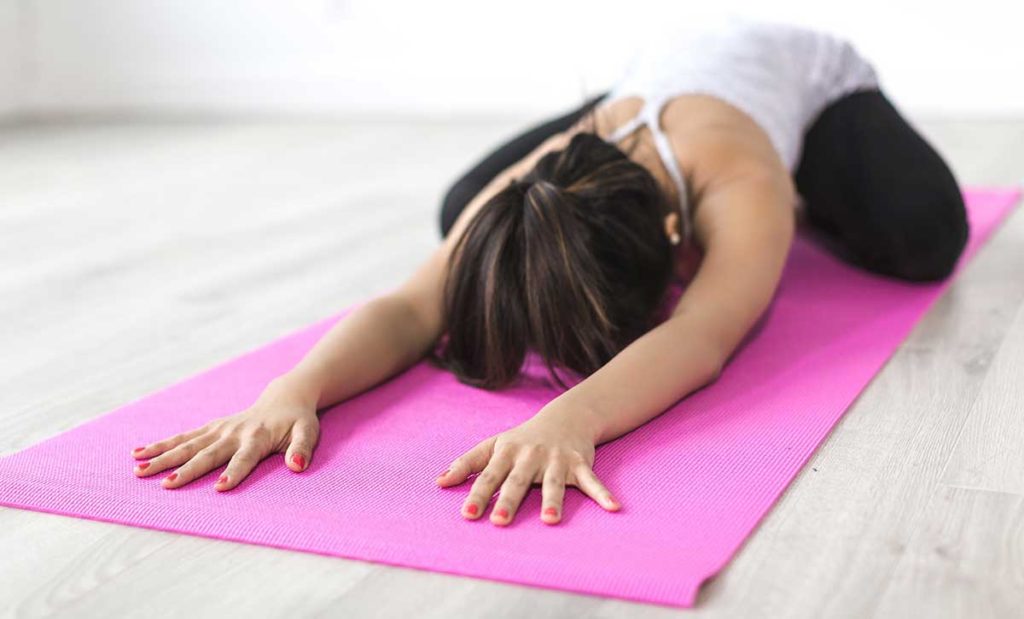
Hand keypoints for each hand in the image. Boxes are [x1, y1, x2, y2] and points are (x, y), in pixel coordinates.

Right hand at [129, 377, 320, 489]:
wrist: (284, 398)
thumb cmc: (298, 421)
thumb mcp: (308, 433)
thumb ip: (302, 449)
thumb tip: (297, 466)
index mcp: (257, 437)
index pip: (244, 459)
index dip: (233, 473)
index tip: (219, 488)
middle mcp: (234, 433)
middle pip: (208, 454)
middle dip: (187, 469)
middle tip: (166, 485)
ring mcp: (219, 429)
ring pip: (187, 444)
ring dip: (163, 457)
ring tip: (139, 471)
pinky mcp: (210, 428)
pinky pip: (182, 437)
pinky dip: (160, 445)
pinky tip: (138, 454)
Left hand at [436, 398, 619, 525]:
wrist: (565, 417)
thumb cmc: (522, 438)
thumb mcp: (493, 446)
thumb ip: (466, 464)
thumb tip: (438, 482)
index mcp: (506, 453)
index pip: (488, 476)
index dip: (477, 494)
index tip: (467, 514)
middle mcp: (530, 456)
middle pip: (518, 481)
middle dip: (509, 500)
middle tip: (499, 521)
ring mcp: (556, 460)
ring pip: (553, 483)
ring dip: (553, 501)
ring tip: (551, 521)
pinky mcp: (580, 463)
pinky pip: (592, 481)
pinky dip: (603, 494)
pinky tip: (613, 507)